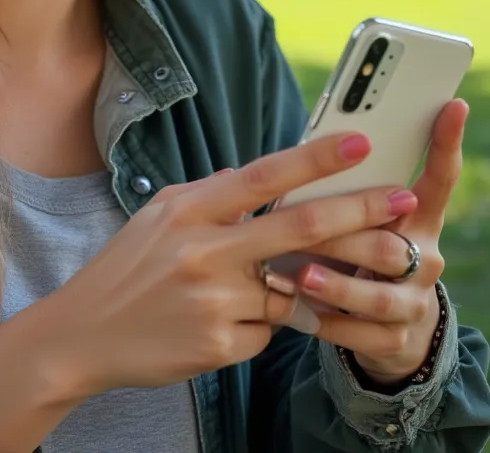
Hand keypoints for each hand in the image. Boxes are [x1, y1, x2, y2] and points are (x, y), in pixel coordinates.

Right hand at [38, 132, 415, 397]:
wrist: (83, 334)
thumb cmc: (127, 267)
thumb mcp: (160, 216)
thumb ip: (211, 194)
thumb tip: (254, 174)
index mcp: (190, 210)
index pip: (265, 177)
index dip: (317, 158)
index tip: (362, 143)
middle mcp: (204, 252)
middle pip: (300, 228)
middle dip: (362, 212)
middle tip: (406, 201)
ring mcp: (214, 302)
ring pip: (292, 288)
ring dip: (317, 283)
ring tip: (344, 277)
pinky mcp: (220, 347)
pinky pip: (269, 330)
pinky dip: (266, 322)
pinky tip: (229, 321)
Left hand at [293, 99, 469, 383]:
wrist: (389, 329)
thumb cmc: (360, 252)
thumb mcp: (362, 221)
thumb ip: (344, 192)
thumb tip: (303, 149)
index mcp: (418, 218)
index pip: (439, 177)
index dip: (447, 142)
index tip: (454, 104)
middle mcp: (425, 258)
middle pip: (393, 241)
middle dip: (350, 232)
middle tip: (313, 220)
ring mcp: (414, 302)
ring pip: (379, 295)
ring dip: (339, 284)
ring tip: (304, 275)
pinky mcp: (397, 341)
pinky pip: (362, 334)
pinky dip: (329, 323)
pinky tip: (301, 313)